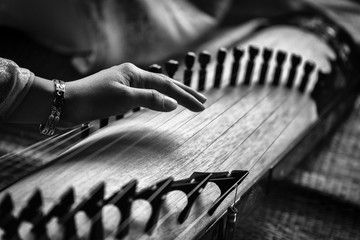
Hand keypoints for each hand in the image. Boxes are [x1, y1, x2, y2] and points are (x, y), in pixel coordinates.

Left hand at [63, 63, 206, 125]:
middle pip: (165, 84)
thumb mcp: (123, 98)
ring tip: (189, 100)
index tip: (201, 106)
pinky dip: (159, 99)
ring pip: (156, 89)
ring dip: (174, 95)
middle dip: (185, 93)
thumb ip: (149, 99)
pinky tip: (163, 101)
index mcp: (135, 73)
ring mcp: (127, 84)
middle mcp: (132, 75)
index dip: (185, 96)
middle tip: (203, 101)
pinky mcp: (120, 93)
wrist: (65, 103)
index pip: (167, 86)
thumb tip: (173, 103)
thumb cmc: (92, 99)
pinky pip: (146, 94)